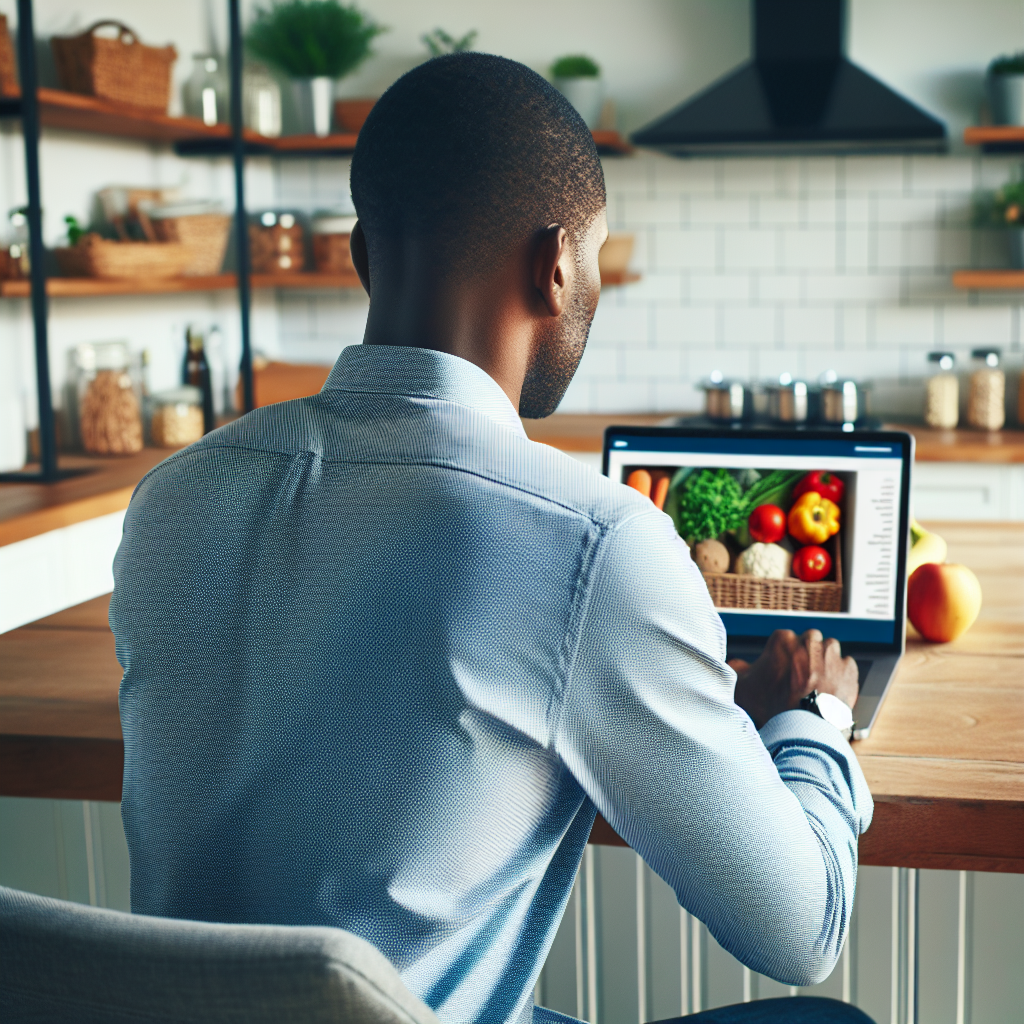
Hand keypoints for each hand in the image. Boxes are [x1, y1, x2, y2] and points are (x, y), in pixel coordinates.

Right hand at [729, 629, 857, 729]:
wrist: (805, 727)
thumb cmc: (773, 706)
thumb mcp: (743, 687)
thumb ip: (737, 670)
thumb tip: (735, 664)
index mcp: (783, 640)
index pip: (782, 641)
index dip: (781, 658)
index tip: (781, 672)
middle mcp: (809, 641)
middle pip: (807, 642)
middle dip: (804, 656)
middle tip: (797, 679)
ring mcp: (832, 654)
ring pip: (828, 651)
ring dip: (823, 663)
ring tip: (815, 685)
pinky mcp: (849, 669)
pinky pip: (846, 666)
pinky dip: (840, 676)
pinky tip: (829, 690)